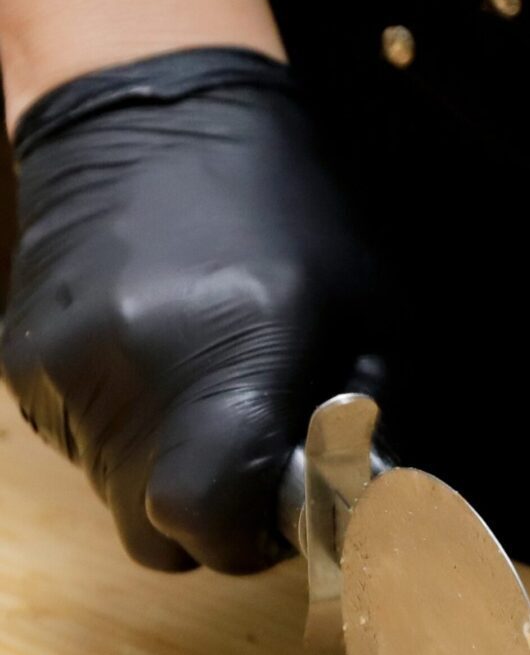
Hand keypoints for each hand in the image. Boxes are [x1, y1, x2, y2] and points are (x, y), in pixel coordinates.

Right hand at [1, 48, 381, 572]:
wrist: (155, 115)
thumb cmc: (288, 215)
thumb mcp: (371, 318)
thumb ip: (366, 429)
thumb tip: (358, 509)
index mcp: (228, 370)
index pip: (210, 525)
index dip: (251, 540)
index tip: (279, 512)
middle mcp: (130, 381)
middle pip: (159, 533)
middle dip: (211, 520)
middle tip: (248, 461)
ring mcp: (63, 372)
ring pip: (117, 495)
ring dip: (168, 473)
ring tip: (204, 393)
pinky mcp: (23, 362)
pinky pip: (82, 445)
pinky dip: (125, 433)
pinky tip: (158, 368)